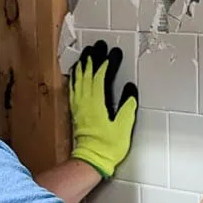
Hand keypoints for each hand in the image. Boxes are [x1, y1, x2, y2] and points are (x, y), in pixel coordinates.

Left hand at [69, 40, 138, 178]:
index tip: (114, 51)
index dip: (108, 62)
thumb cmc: (110, 145)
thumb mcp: (124, 126)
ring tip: (86, 52)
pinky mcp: (75, 110)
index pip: (102, 76)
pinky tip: (76, 72)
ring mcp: (79, 104)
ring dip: (83, 64)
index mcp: (98, 102)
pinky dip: (75, 77)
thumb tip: (130, 87)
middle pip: (88, 73)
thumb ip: (127, 105)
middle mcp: (86, 100)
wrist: (91, 158)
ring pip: (79, 78)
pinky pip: (73, 88)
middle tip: (98, 45)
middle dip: (93, 58)